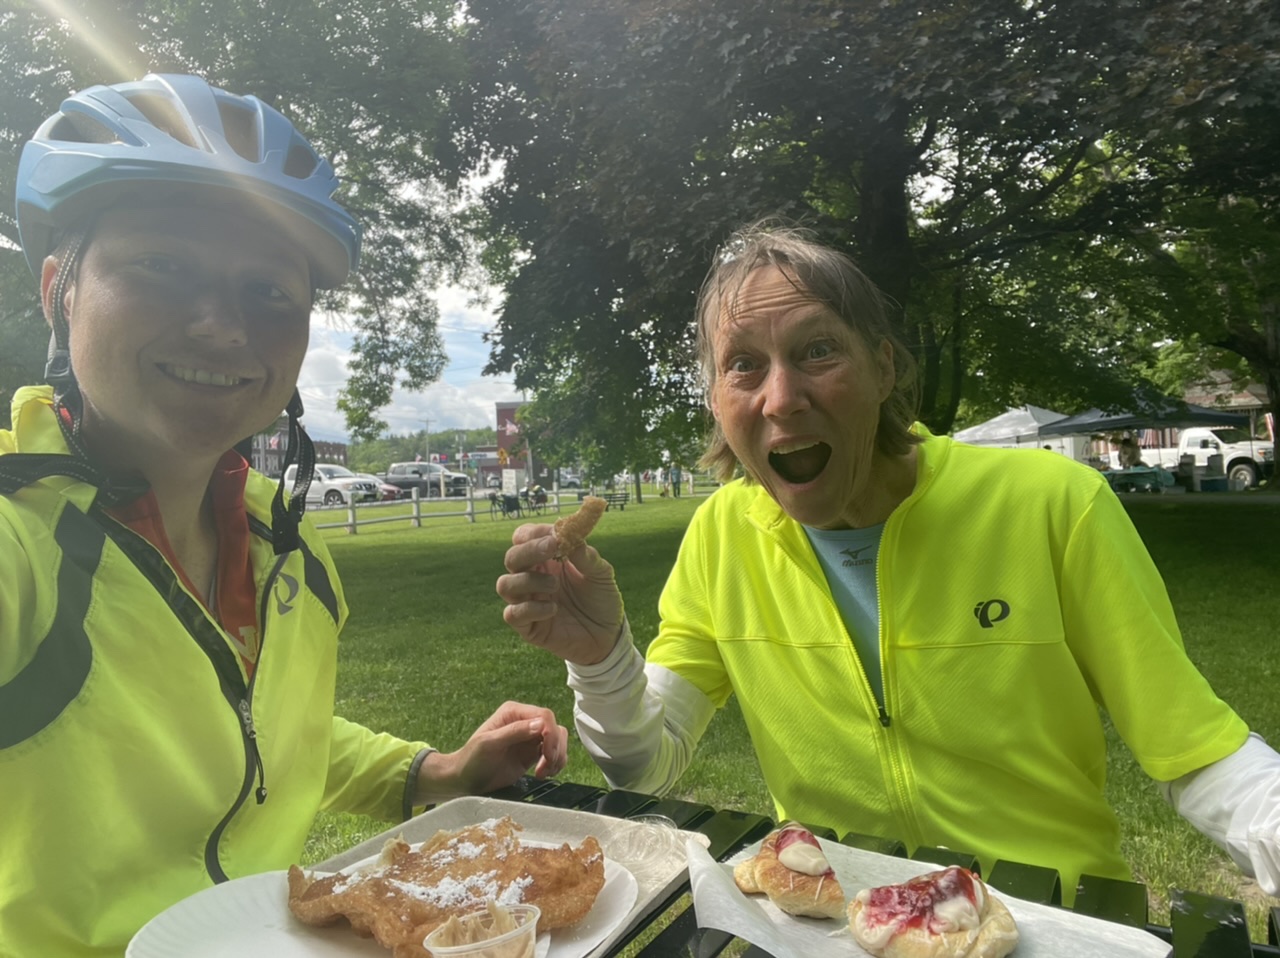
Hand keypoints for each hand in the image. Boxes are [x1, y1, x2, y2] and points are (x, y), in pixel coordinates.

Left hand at [415, 701, 567, 804]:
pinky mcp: (533, 754)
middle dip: (555, 748)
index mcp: (513, 713)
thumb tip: (540, 725)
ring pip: (558, 741)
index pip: (544, 715)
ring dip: (557, 757)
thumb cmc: (471, 760)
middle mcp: (524, 722)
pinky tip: (543, 774)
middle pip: (555, 728)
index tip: (548, 753)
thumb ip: (515, 732)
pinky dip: (555, 764)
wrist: (465, 781)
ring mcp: (530, 739)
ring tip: (543, 772)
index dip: (551, 734)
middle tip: (546, 766)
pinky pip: (554, 755)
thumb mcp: (489, 744)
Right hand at [496, 523, 623, 665]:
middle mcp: (532, 577)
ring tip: (555, 585)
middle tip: (553, 548)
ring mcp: (528, 601)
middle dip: (529, 551)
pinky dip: (530, 608)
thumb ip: (587, 556)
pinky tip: (553, 609)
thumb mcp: (601, 573)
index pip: (524, 538)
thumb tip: (570, 536)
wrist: (609, 635)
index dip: (534, 533)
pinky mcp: (528, 626)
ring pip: (505, 585)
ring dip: (528, 580)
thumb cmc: (601, 599)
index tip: (554, 534)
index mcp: (546, 559)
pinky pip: (512, 614)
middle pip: (511, 558)